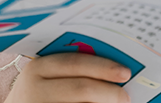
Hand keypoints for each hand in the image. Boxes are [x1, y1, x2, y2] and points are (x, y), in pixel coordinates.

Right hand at [5, 53, 130, 102]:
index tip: (125, 73)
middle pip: (81, 88)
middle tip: (125, 97)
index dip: (103, 67)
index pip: (75, 63)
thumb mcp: (45, 78)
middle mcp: (35, 90)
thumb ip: (70, 71)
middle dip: (109, 92)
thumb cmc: (37, 95)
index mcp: (37, 68)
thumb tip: (113, 71)